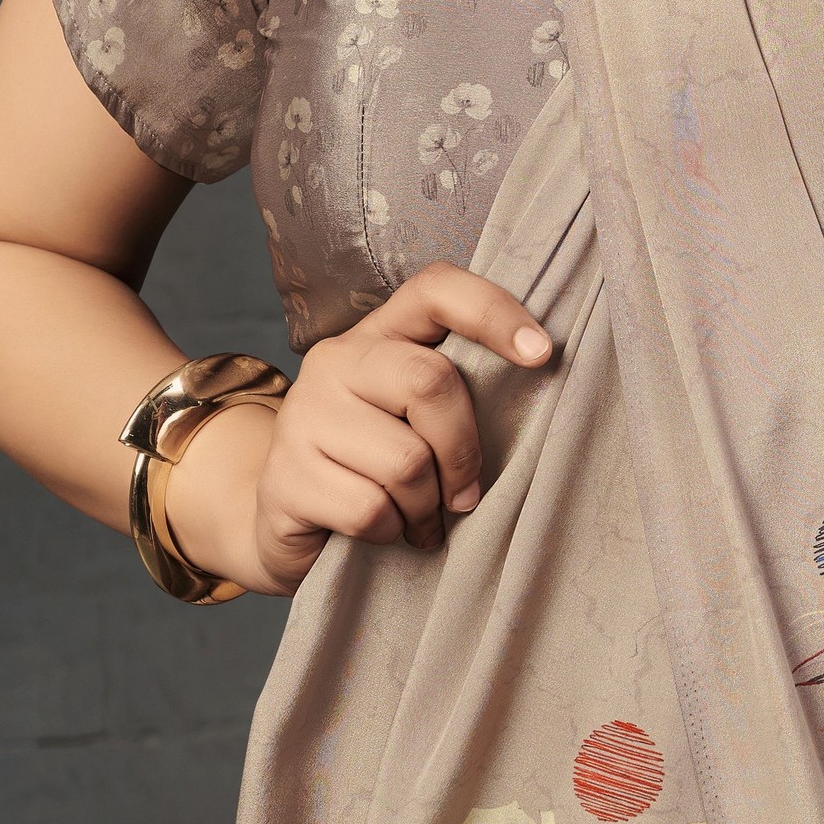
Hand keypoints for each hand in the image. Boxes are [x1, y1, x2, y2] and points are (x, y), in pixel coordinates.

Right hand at [164, 268, 552, 594]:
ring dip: (426, 505)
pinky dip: (391, 532)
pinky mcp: (285, 477)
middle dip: (463, 450)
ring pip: (406, 461)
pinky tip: (382, 531)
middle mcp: (336, 362)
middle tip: (464, 493)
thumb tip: (537, 386)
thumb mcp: (415, 419)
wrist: (282, 521)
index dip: (493, 312)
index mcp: (378, 336)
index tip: (542, 354)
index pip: (435, 290)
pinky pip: (370, 509)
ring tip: (418, 518)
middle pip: (430, 382)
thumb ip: (456, 396)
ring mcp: (304, 416)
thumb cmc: (373, 466)